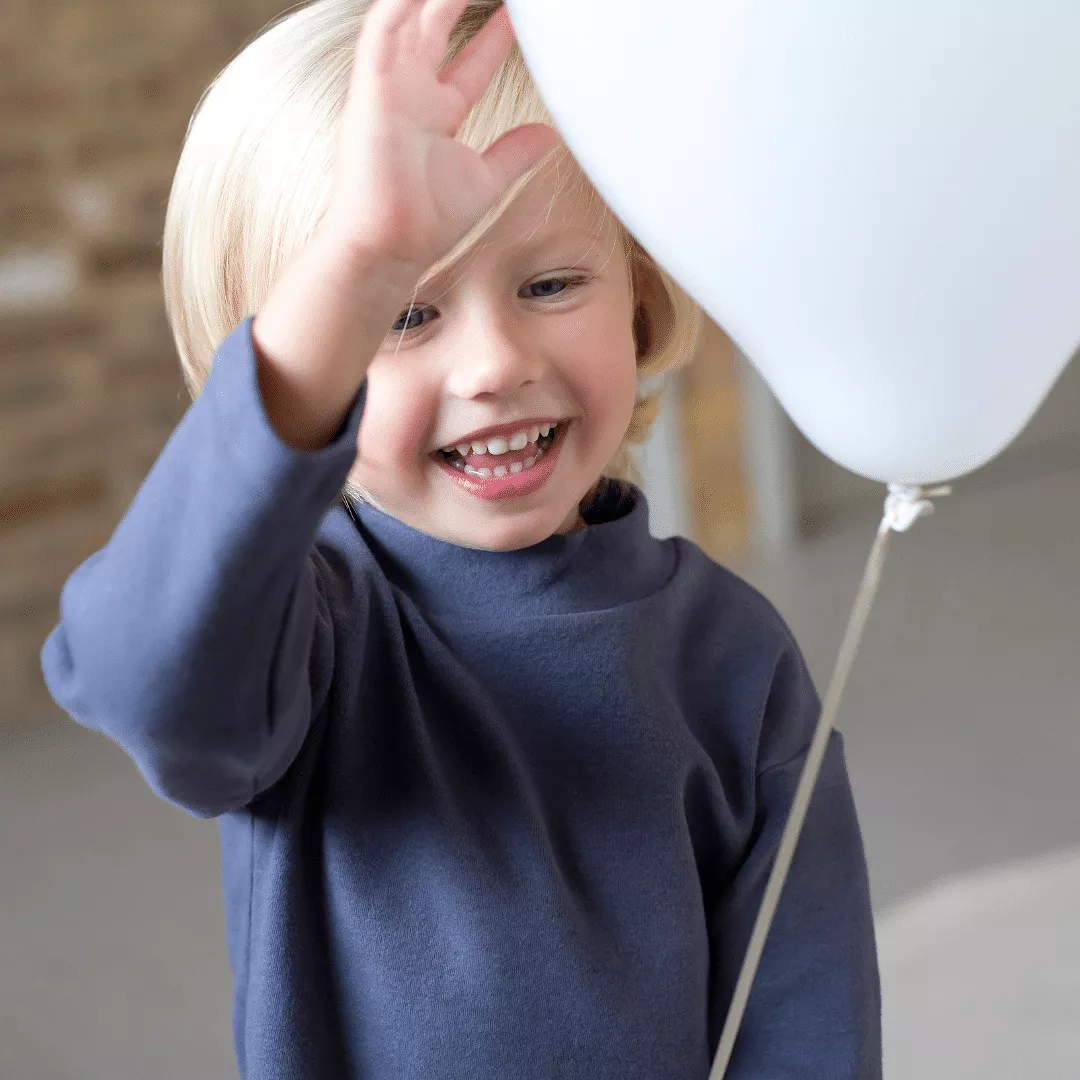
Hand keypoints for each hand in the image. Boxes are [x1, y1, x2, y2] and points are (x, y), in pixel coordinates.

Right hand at [322, 0, 559, 274]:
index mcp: (437, 112)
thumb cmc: (424, 223)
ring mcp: (389, 89)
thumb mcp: (485, 180)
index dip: (499, 32)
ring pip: (410, 18)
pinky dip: (399, 6)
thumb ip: (514, 153)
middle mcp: (411, 94)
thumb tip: (549, 137)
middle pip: (438, 27)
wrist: (391, 248)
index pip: (472, 60)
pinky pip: (382, 33)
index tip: (525, 12)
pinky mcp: (371, 92)